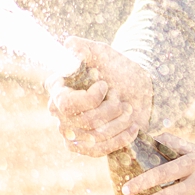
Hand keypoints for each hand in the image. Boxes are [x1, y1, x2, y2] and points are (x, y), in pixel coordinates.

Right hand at [48, 37, 152, 156]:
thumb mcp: (104, 54)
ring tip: (128, 109)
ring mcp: (69, 131)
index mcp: (57, 88)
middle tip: (120, 97)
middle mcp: (58, 112)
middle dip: (111, 108)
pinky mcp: (83, 147)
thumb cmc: (117, 70)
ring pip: (95, 136)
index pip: (66, 104)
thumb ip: (86, 48)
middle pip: (86, 121)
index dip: (90, 98)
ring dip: (119, 121)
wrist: (137, 91)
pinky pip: (99, 150)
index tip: (104, 84)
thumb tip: (70, 44)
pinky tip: (132, 127)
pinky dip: (121, 138)